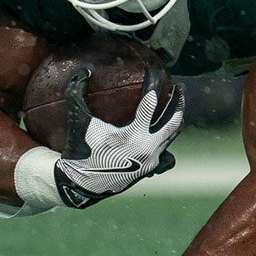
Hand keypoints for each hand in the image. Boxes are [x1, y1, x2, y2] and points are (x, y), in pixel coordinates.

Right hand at [54, 66, 183, 208]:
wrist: (82, 184)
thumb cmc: (80, 150)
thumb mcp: (77, 122)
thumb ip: (76, 94)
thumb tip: (84, 71)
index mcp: (132, 136)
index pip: (149, 105)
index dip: (153, 85)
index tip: (154, 71)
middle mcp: (147, 148)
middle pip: (173, 121)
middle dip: (178, 102)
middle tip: (179, 88)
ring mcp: (152, 160)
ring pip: (172, 136)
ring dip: (176, 119)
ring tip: (177, 104)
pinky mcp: (151, 169)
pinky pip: (168, 153)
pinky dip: (167, 142)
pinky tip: (165, 133)